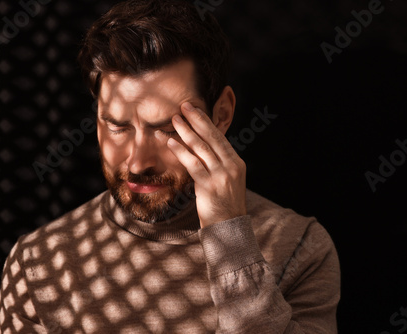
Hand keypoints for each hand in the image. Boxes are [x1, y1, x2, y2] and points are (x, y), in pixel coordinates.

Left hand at [167, 102, 246, 227]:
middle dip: (196, 120)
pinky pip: (192, 164)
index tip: (194, 110)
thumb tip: (204, 148)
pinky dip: (180, 151)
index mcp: (237, 163)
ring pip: (201, 148)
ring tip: (174, 120)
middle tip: (184, 106)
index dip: (206, 122)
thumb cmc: (224, 204)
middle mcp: (231, 166)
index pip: (220, 137)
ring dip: (185, 132)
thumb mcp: (228, 180)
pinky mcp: (208, 186)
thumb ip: (219, 164)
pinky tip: (169, 142)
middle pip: (211, 138)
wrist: (228, 227)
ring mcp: (221, 176)